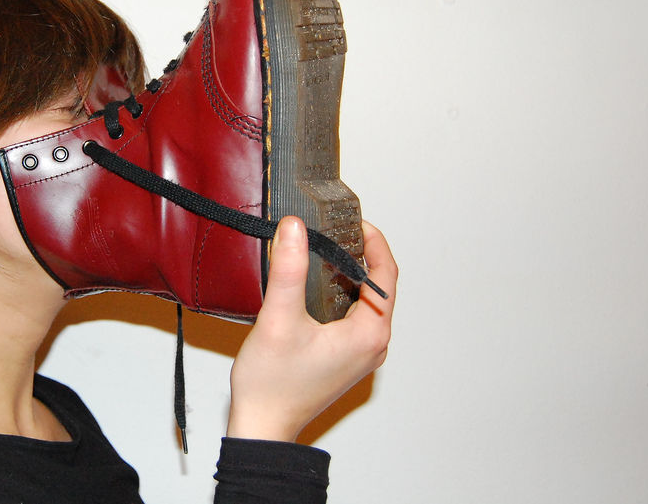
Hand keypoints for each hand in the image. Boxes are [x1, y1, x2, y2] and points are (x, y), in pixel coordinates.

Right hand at [226, 217, 397, 441]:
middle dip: (358, 253)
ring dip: (347, 274)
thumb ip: (290, 270)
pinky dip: (338, 294)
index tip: (354, 220)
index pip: (386, 274)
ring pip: (364, 301)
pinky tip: (313, 287)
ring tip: (321, 252)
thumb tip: (296, 229)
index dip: (373, 241)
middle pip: (378, 286)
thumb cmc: (273, 385)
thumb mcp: (279, 319)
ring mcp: (359, 353)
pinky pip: (352, 316)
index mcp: (369, 334)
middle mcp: (372, 345)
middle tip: (333, 230)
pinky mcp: (343, 357)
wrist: (262, 426)